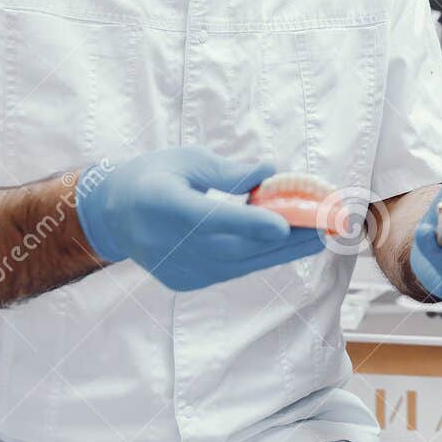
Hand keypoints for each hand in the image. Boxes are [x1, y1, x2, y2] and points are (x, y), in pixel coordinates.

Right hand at [75, 146, 325, 290]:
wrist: (112, 215)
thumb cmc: (153, 176)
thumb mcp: (186, 160)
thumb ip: (228, 172)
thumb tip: (270, 171)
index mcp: (164, 205)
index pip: (211, 219)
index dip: (248, 224)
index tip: (283, 224)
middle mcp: (171, 244)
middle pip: (237, 246)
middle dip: (288, 238)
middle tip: (328, 226)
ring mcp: (180, 268)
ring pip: (242, 263)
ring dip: (283, 250)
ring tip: (321, 234)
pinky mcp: (188, 281)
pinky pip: (233, 269)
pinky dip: (261, 256)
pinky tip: (289, 243)